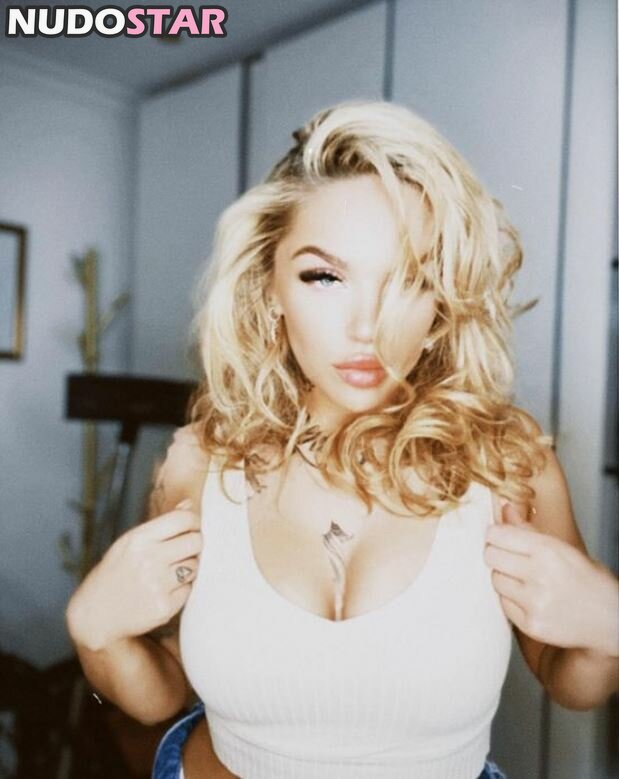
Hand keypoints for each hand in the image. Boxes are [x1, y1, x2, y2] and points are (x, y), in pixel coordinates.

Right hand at [66, 499, 201, 650]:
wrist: (95, 615)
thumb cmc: (115, 574)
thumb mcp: (129, 543)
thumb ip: (161, 524)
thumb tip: (189, 504)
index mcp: (138, 539)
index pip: (182, 519)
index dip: (194, 521)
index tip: (193, 527)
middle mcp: (149, 560)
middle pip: (196, 541)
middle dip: (194, 544)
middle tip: (184, 550)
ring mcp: (157, 585)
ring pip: (195, 566)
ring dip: (188, 567)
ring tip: (168, 573)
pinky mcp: (164, 607)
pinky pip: (188, 589)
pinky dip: (181, 589)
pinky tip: (163, 591)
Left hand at [484, 502, 618, 655]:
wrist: (612, 620)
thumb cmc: (590, 581)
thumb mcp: (564, 548)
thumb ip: (529, 529)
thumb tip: (505, 509)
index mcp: (548, 550)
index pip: (497, 534)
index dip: (495, 534)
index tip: (500, 537)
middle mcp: (539, 575)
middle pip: (490, 556)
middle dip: (497, 554)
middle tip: (510, 558)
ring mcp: (534, 602)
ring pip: (495, 579)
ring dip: (504, 577)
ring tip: (523, 580)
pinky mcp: (531, 625)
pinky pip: (503, 604)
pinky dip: (511, 600)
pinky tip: (528, 598)